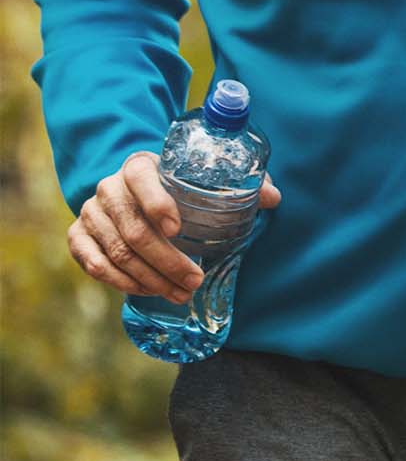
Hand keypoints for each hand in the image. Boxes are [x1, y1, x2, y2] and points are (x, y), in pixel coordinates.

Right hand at [68, 150, 281, 300]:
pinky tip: (147, 290)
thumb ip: (238, 185)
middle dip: (167, 261)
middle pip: (134, 230)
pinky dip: (121, 282)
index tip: (178, 229)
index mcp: (139, 167)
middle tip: (194, 281)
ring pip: (117, 253)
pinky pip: (94, 264)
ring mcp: (90, 213)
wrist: (131, 190)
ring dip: (150, 279)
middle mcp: (109, 188)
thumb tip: (273, 198)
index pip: (141, 180)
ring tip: (179, 293)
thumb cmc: (176, 186)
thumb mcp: (202, 179)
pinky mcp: (78, 236)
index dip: (157, 204)